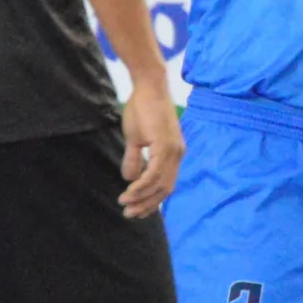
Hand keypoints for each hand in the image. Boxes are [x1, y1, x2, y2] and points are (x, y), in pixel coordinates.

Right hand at [118, 82, 184, 217]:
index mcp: (173, 154)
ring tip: (125, 205)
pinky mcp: (165, 144)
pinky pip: (154, 172)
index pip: (166, 185)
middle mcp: (177, 155)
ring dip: (142, 197)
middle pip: (165, 189)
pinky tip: (129, 191)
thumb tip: (130, 179)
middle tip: (129, 215)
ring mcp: (173, 150)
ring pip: (160, 184)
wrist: (148, 87)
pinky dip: (142, 185)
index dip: (152, 200)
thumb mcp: (135, 139)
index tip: (137, 211)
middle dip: (147, 205)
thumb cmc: (142, 109)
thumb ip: (135, 159)